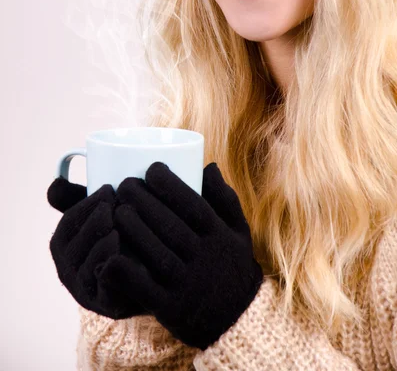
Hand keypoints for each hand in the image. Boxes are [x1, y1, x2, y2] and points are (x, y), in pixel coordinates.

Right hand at [47, 178, 147, 318]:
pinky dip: (114, 272)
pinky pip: (107, 291)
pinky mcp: (108, 306)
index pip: (69, 223)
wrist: (156, 275)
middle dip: (94, 224)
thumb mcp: (104, 214)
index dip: (87, 205)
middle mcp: (70, 270)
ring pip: (88, 268)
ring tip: (118, 231)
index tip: (109, 189)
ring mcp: (88, 291)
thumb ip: (81, 198)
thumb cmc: (126, 236)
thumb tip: (54, 185)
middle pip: (74, 247)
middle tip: (115, 208)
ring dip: (102, 246)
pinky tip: (128, 255)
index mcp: (65, 245)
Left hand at [98, 162, 263, 349]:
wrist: (237, 322)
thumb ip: (225, 198)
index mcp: (219, 236)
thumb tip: (208, 165)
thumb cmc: (232, 265)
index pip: (193, 204)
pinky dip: (124, 272)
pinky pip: (143, 287)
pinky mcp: (170, 307)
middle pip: (169, 224)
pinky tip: (108, 256)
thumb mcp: (238, 231)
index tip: (151, 168)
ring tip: (115, 209)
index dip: (170, 184)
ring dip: (131, 227)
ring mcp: (186, 284)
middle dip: (142, 199)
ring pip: (154, 250)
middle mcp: (204, 258)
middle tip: (124, 183)